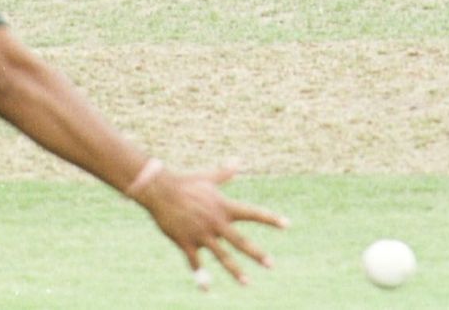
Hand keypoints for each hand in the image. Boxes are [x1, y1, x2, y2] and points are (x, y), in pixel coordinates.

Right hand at [135, 160, 287, 288]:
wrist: (161, 190)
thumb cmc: (186, 182)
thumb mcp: (208, 178)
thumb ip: (225, 173)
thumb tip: (237, 160)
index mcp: (224, 207)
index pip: (253, 213)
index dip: (271, 219)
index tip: (286, 225)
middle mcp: (216, 222)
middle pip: (241, 241)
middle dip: (257, 254)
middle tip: (271, 265)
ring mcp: (202, 234)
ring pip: (222, 256)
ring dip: (235, 271)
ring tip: (247, 283)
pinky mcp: (186, 242)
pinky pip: (196, 263)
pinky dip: (201, 276)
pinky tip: (206, 289)